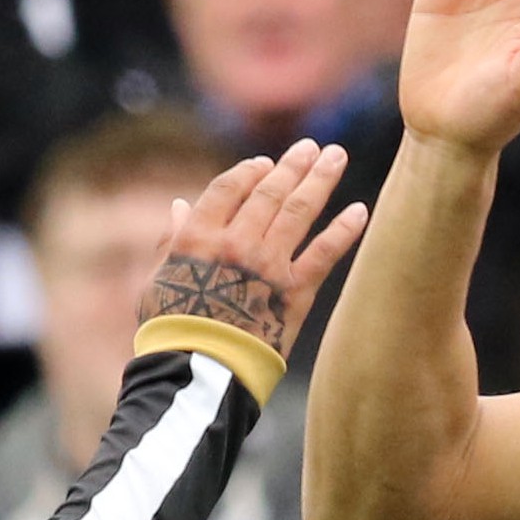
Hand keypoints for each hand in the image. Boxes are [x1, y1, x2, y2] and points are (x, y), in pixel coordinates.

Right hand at [140, 138, 373, 356]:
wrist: (198, 372)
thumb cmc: (172, 330)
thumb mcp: (159, 279)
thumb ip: (173, 240)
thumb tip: (179, 205)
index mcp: (199, 236)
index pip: (229, 188)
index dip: (249, 172)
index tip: (265, 163)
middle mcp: (236, 242)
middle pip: (269, 192)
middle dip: (293, 165)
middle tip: (312, 148)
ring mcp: (268, 265)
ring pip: (299, 211)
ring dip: (320, 180)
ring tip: (336, 157)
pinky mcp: (295, 293)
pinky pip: (324, 254)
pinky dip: (344, 230)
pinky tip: (360, 211)